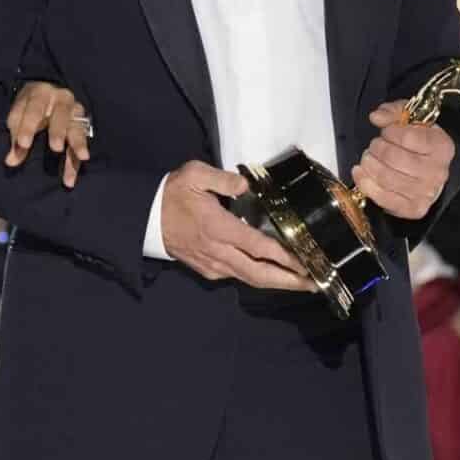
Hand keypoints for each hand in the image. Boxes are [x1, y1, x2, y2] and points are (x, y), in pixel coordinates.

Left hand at [5, 80, 89, 187]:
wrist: (45, 97)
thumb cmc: (28, 108)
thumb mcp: (18, 118)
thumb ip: (16, 138)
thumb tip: (11, 161)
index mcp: (41, 94)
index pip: (34, 109)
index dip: (29, 127)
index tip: (23, 144)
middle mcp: (61, 99)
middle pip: (61, 115)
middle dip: (58, 131)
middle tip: (55, 148)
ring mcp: (74, 111)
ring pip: (77, 127)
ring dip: (78, 143)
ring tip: (82, 157)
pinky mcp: (81, 125)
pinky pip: (81, 144)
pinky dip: (76, 161)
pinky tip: (70, 178)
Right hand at [160, 162, 312, 290]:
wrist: (145, 219)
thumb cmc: (172, 194)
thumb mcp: (194, 175)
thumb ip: (222, 178)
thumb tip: (246, 184)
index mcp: (218, 228)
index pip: (258, 247)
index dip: (284, 258)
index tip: (306, 264)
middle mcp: (218, 252)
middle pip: (259, 273)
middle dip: (288, 281)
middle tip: (315, 284)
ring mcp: (212, 265)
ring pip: (249, 279)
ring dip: (276, 282)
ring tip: (301, 282)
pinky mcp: (207, 270)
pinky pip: (237, 277)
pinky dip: (258, 278)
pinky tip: (272, 274)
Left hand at [350, 101, 455, 219]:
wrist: (430, 171)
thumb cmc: (419, 143)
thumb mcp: (410, 119)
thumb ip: (393, 112)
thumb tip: (376, 117)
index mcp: (442, 146)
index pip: (407, 137)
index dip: (390, 132)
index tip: (387, 131)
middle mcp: (438, 171)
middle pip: (394, 158)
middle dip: (376, 148)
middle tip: (375, 145)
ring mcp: (426, 192)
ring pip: (386, 178)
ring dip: (369, 164)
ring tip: (368, 157)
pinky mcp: (413, 208)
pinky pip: (383, 198)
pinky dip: (366, 184)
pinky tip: (361, 172)